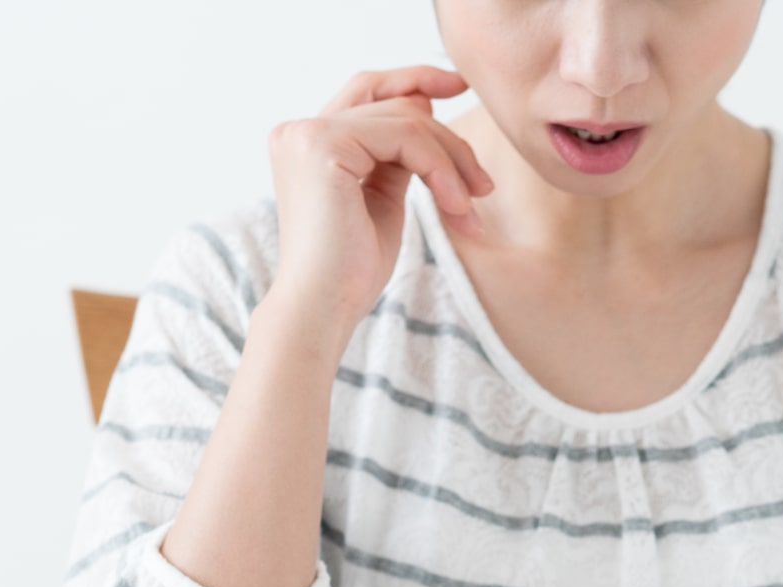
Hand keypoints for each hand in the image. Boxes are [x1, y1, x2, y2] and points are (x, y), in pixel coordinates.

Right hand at [265, 65, 495, 319]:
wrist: (323, 310)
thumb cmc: (352, 270)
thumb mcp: (382, 198)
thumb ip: (397, 155)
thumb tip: (425, 109)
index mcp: (307, 141)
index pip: (368, 91)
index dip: (414, 80)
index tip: (460, 87)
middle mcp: (299, 130)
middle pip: (394, 102)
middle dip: (448, 138)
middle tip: (483, 185)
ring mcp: (307, 133)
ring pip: (409, 120)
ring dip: (452, 164)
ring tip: (470, 209)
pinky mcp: (323, 145)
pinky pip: (407, 137)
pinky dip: (442, 170)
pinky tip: (455, 207)